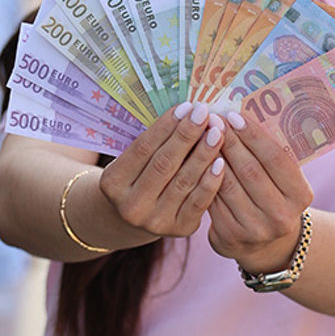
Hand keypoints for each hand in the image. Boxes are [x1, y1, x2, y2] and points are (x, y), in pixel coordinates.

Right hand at [99, 102, 225, 238]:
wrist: (136, 217)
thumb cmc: (138, 176)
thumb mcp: (133, 161)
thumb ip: (155, 141)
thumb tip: (188, 112)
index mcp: (113, 184)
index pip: (142, 148)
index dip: (166, 126)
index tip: (187, 106)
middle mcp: (131, 206)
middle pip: (163, 164)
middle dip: (187, 136)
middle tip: (205, 113)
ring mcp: (154, 221)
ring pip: (183, 181)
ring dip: (203, 154)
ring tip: (218, 132)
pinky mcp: (178, 229)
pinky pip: (198, 202)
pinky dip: (211, 181)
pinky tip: (221, 161)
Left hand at [206, 112, 312, 273]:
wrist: (266, 245)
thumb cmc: (273, 198)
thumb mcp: (283, 181)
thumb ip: (268, 156)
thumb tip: (239, 116)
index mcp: (300, 196)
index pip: (276, 158)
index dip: (253, 135)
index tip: (234, 114)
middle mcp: (281, 216)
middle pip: (250, 170)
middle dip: (229, 141)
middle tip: (212, 118)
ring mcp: (255, 230)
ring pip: (227, 185)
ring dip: (211, 156)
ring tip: (200, 133)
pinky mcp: (230, 238)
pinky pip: (212, 201)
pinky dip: (202, 177)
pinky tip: (194, 159)